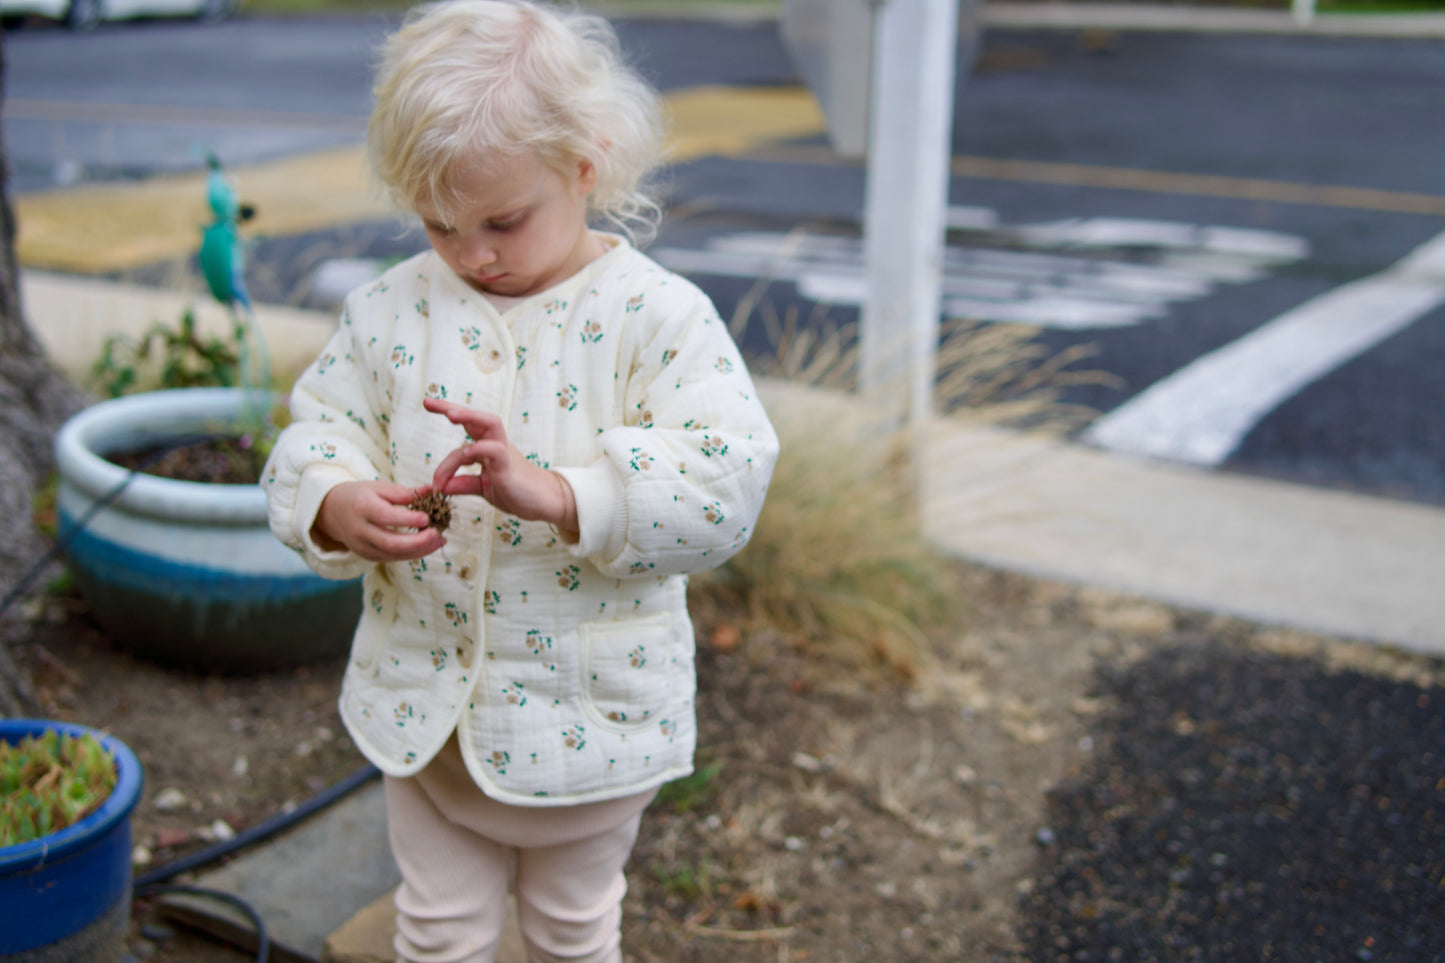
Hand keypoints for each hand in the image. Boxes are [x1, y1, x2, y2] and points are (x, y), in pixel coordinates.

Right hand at [312, 480, 445, 560]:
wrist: (333, 512)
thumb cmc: (361, 495)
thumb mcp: (380, 487)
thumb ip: (405, 493)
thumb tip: (432, 490)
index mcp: (362, 508)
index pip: (385, 516)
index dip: (407, 519)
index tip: (427, 517)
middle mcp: (360, 530)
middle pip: (390, 543)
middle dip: (418, 542)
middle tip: (438, 534)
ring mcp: (362, 546)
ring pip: (394, 554)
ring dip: (420, 550)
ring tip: (439, 540)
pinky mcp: (367, 556)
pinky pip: (392, 558)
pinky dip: (412, 553)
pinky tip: (428, 545)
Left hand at [424, 397, 575, 533]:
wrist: (544, 502)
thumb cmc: (516, 490)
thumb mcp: (483, 488)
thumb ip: (462, 484)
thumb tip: (439, 487)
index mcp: (487, 447)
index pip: (467, 425)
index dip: (449, 411)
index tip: (427, 402)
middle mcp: (495, 444)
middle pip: (476, 417)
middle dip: (453, 407)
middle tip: (429, 403)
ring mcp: (503, 453)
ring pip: (489, 424)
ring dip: (469, 417)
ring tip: (449, 415)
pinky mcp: (509, 467)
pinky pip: (495, 450)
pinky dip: (479, 449)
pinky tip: (465, 455)